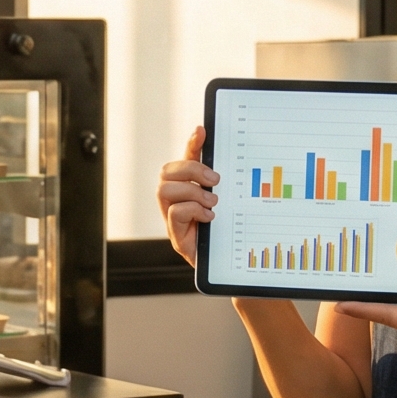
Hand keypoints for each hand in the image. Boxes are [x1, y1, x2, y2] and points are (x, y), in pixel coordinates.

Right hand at [157, 127, 217, 266]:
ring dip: (191, 192)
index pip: (186, 158)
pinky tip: (209, 218)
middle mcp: (176, 201)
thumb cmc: (227, 234)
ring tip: (211, 203)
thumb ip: (226, 186)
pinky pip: (174, 212)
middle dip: (190, 170)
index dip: (191, 143)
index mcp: (190, 189)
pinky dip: (193, 210)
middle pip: (167, 171)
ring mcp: (172, 218)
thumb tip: (231, 162)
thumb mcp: (229, 205)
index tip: (202, 131)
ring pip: (164, 189)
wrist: (228, 267)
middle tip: (214, 180)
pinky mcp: (175, 236)